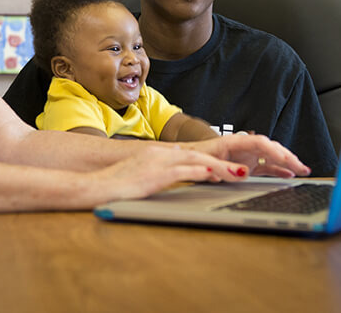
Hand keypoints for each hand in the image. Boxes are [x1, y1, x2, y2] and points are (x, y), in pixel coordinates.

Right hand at [92, 145, 257, 202]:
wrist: (96, 187)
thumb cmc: (116, 185)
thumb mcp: (141, 174)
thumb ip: (159, 170)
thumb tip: (177, 170)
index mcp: (157, 154)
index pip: (190, 154)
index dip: (212, 161)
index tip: (229, 168)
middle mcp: (160, 154)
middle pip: (199, 155)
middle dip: (223, 162)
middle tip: (244, 169)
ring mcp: (158, 162)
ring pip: (197, 161)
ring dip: (221, 168)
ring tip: (241, 174)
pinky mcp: (156, 174)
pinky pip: (184, 171)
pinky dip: (203, 172)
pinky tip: (216, 176)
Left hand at [183, 134, 310, 178]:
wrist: (186, 158)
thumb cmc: (194, 157)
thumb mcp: (207, 163)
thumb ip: (224, 168)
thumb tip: (243, 173)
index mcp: (233, 142)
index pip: (259, 143)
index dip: (274, 151)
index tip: (286, 160)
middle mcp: (243, 147)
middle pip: (269, 148)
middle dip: (287, 156)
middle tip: (301, 167)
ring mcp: (246, 156)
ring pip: (270, 157)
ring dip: (286, 162)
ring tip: (302, 170)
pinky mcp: (246, 165)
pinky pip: (265, 167)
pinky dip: (278, 170)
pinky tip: (289, 175)